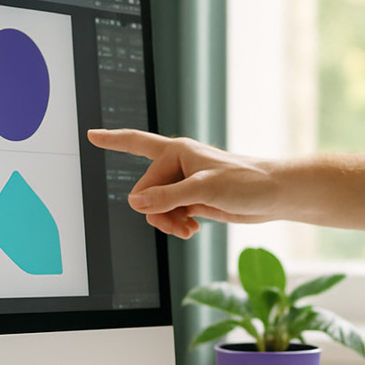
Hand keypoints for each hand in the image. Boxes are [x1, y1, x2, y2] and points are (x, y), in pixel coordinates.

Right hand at [86, 129, 284, 238]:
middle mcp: (177, 165)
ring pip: (156, 207)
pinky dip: (176, 225)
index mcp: (176, 152)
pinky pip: (170, 214)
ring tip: (188, 229)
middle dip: (157, 211)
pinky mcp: (193, 200)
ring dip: (167, 221)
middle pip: (145, 192)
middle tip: (179, 223)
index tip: (91, 135)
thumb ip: (168, 196)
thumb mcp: (204, 189)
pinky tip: (192, 229)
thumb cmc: (247, 182)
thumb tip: (136, 202)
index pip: (136, 143)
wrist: (274, 195)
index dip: (112, 140)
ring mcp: (184, 184)